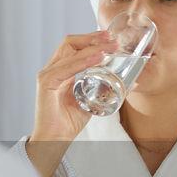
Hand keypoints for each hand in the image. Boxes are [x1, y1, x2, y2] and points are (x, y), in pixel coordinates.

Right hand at [23, 32, 116, 176]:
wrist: (55, 139)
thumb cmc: (69, 122)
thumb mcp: (92, 101)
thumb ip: (105, 90)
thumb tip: (130, 83)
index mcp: (60, 71)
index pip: (74, 46)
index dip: (91, 39)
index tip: (110, 37)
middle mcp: (52, 69)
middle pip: (70, 43)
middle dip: (93, 37)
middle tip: (112, 38)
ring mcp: (48, 75)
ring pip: (70, 50)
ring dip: (92, 46)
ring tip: (111, 46)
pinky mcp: (46, 83)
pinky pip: (67, 67)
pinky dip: (84, 60)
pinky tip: (98, 58)